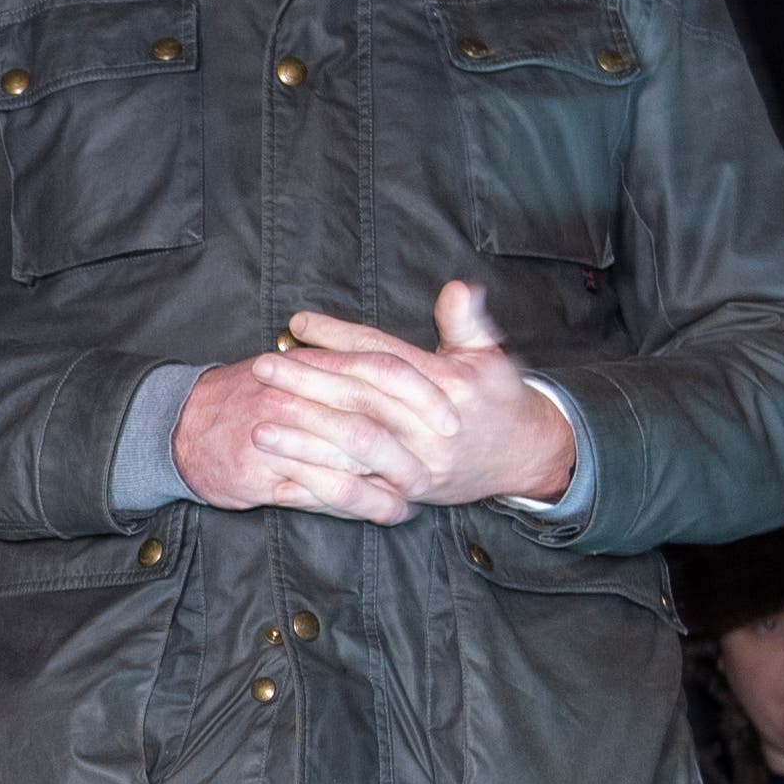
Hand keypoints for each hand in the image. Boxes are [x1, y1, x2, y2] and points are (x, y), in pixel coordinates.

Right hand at [173, 357, 422, 524]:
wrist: (180, 428)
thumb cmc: (246, 400)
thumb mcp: (291, 370)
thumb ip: (339, 366)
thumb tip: (399, 367)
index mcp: (307, 368)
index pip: (375, 373)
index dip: (419, 395)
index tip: (454, 417)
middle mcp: (293, 400)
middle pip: (365, 426)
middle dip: (407, 452)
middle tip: (442, 469)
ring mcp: (275, 439)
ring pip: (344, 467)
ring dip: (384, 490)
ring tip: (414, 502)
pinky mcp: (261, 476)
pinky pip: (316, 496)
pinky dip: (353, 508)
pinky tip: (381, 513)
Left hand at [255, 281, 575, 509]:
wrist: (524, 456)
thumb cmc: (498, 397)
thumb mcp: (489, 354)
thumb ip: (467, 322)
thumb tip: (458, 289)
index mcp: (449, 385)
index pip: (383, 356)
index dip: (339, 338)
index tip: (297, 323)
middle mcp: (431, 426)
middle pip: (361, 399)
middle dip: (308, 381)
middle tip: (262, 366)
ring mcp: (419, 464)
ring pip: (356, 447)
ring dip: (304, 438)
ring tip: (259, 422)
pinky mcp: (408, 495)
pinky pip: (358, 494)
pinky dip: (317, 490)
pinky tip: (277, 481)